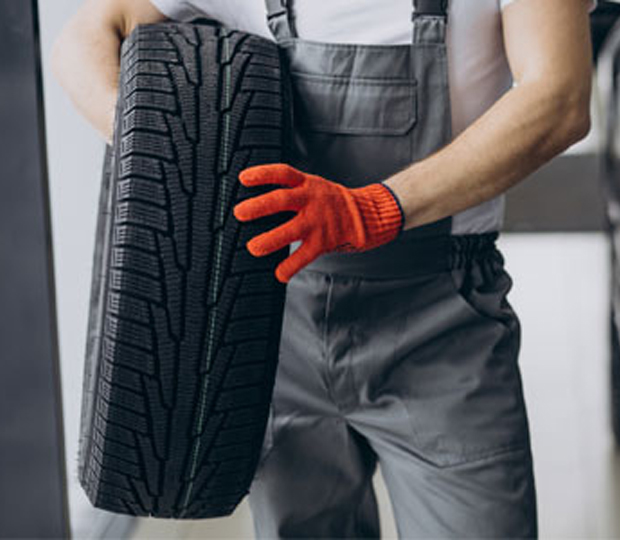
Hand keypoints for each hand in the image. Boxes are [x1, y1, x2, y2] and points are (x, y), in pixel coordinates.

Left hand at [233, 164, 403, 282]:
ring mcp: (318, 221)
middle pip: (284, 199)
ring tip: (254, 247)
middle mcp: (311, 200)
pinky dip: (291, 266)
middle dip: (261, 206)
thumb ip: (288, 190)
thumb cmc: (330, 202)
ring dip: (271, 239)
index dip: (263, 174)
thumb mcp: (312, 186)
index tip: (243, 178)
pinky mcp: (324, 241)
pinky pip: (305, 255)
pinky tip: (279, 274)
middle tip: (240, 213)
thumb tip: (253, 202)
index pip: (283, 173)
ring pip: (293, 230)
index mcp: (307, 184)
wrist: (365, 215)